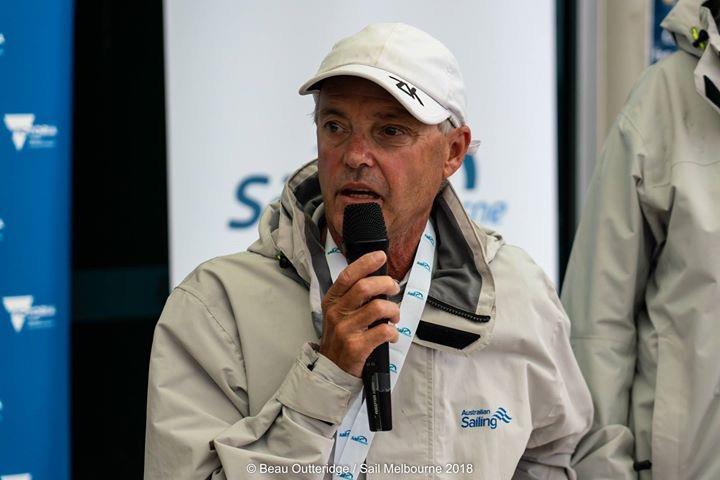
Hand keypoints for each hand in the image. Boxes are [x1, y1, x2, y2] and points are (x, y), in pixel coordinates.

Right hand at [320, 251, 400, 376]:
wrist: (332, 369)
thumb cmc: (340, 338)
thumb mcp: (338, 314)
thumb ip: (353, 297)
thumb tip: (379, 281)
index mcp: (332, 301)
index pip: (348, 276)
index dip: (366, 263)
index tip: (381, 256)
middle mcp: (337, 313)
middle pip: (365, 287)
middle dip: (386, 284)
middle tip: (394, 288)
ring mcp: (346, 330)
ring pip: (378, 308)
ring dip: (393, 310)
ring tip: (394, 316)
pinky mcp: (357, 346)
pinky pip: (384, 331)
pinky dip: (393, 331)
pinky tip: (391, 334)